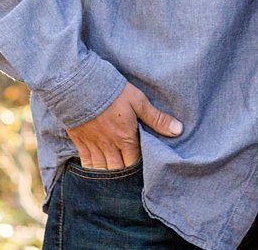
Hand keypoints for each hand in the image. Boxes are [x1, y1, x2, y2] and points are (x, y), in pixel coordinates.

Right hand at [65, 81, 182, 169]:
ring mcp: (93, 145)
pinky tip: (95, 168)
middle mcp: (109, 146)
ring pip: (102, 169)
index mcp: (125, 138)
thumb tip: (178, 130)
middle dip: (124, 170)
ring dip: (108, 172)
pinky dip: (91, 168)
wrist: (78, 85)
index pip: (134, 162)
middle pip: (118, 169)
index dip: (139, 163)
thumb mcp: (138, 100)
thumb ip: (156, 118)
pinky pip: (86, 162)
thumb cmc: (111, 91)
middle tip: (128, 168)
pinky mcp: (79, 141)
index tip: (142, 160)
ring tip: (113, 170)